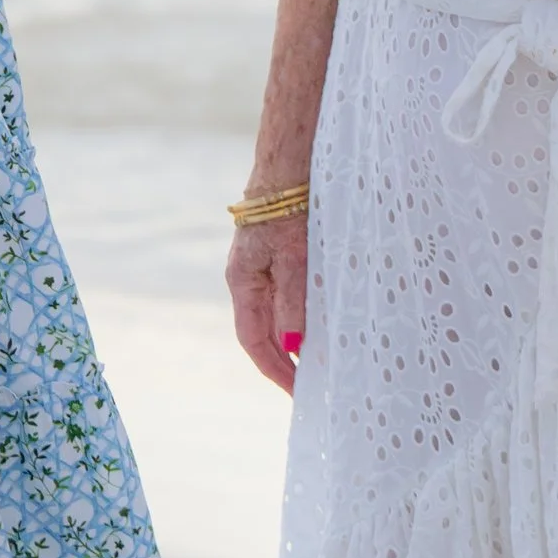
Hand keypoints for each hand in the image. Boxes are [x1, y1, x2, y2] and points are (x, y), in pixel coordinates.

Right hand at [225, 211, 306, 395]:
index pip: (253, 340)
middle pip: (259, 331)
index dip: (274, 370)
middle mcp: (246, 278)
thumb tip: (292, 346)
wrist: (287, 165)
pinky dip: (295, 318)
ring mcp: (258, 267)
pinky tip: (314, 324)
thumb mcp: (293, 259)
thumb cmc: (288, 210)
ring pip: (271, 316)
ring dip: (289, 342)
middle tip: (310, 385)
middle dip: (282, 361)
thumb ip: (291, 303)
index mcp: (242, 281)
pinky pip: (281, 298)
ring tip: (316, 363)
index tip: (298, 392)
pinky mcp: (273, 255)